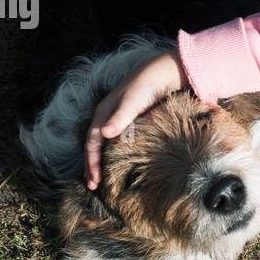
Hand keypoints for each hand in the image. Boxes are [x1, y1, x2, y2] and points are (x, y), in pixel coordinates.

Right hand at [84, 49, 188, 189]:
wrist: (169, 72)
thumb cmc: (150, 83)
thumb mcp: (135, 99)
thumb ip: (121, 116)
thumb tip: (103, 135)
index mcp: (104, 111)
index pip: (92, 141)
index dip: (91, 161)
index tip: (94, 181)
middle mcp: (109, 116)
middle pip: (95, 144)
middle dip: (92, 165)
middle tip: (93, 187)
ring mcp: (120, 119)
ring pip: (105, 144)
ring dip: (101, 161)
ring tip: (102, 180)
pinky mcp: (133, 122)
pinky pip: (119, 141)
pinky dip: (114, 154)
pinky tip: (119, 164)